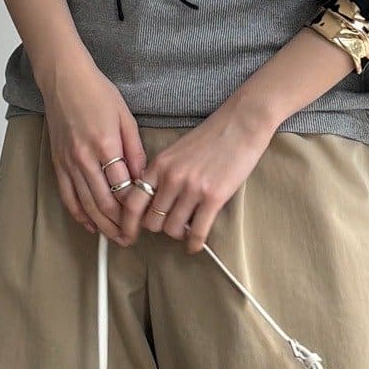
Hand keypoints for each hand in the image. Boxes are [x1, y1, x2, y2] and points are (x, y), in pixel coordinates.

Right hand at [36, 45, 145, 242]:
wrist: (64, 79)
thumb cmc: (97, 93)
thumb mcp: (126, 118)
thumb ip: (135, 151)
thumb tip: (143, 179)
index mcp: (105, 145)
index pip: (123, 187)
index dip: (135, 207)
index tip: (145, 217)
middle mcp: (84, 158)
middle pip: (104, 203)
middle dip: (120, 225)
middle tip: (132, 238)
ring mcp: (68, 162)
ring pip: (86, 204)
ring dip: (102, 225)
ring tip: (115, 238)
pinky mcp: (58, 163)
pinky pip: (68, 196)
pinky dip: (79, 214)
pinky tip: (91, 224)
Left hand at [119, 96, 276, 253]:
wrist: (242, 123)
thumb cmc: (212, 136)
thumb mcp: (176, 151)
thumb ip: (162, 173)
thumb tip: (153, 200)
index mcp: (159, 165)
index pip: (132, 202)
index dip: (127, 224)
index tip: (128, 234)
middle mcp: (171, 178)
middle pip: (151, 221)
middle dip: (159, 228)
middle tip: (169, 225)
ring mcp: (192, 188)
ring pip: (173, 229)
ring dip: (179, 234)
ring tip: (187, 230)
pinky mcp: (213, 197)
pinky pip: (197, 231)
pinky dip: (195, 243)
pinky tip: (196, 245)